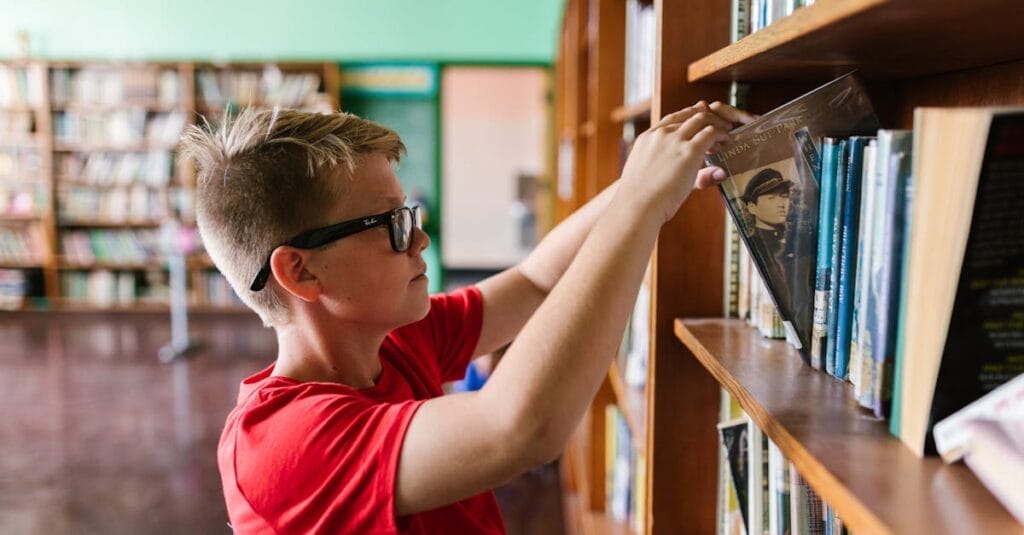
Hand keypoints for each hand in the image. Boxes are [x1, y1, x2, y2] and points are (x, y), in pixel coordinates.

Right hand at [619, 101, 755, 222]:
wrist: (637, 206)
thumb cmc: (639, 200)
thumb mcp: (650, 177)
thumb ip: (669, 172)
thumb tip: (681, 175)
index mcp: (646, 139)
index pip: (671, 119)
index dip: (688, 117)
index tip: (699, 121)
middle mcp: (660, 135)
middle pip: (688, 114)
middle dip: (706, 117)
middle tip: (718, 126)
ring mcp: (675, 140)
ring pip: (702, 118)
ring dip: (717, 123)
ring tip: (726, 132)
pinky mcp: (690, 150)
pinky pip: (711, 132)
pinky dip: (722, 134)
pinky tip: (727, 142)